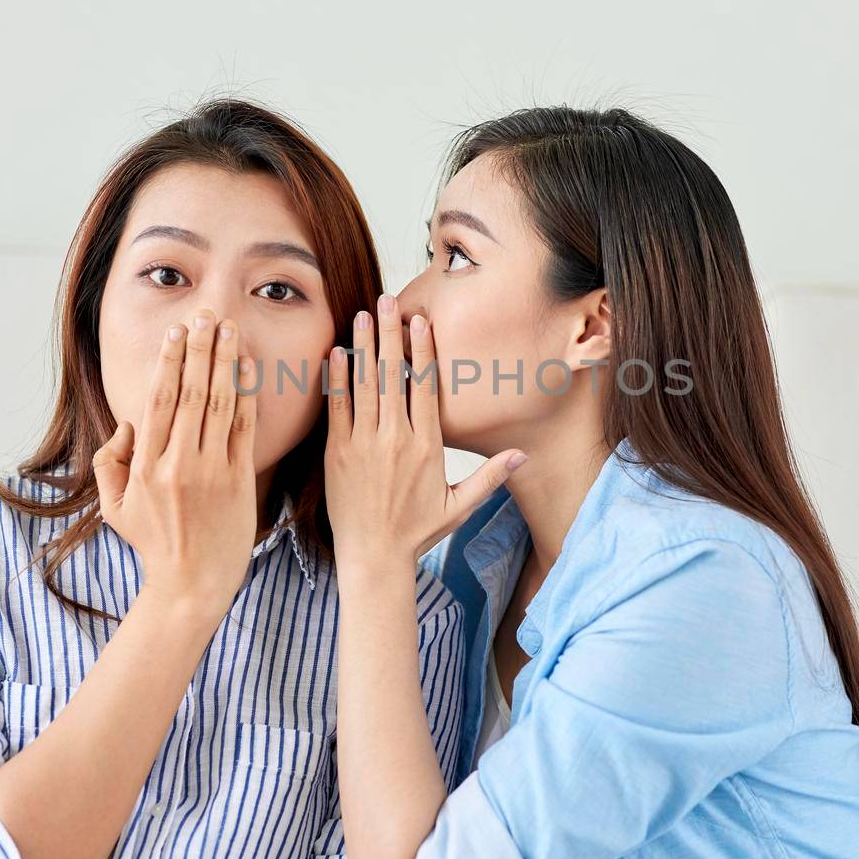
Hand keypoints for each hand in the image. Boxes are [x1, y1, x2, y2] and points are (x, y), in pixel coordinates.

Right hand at [92, 311, 259, 603]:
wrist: (192, 585)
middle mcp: (177, 464)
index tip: (178, 332)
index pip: (159, 401)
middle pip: (190, 393)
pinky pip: (244, 428)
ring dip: (225, 361)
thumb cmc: (154, 544)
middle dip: (199, 349)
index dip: (170, 362)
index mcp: (145, 466)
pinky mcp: (239, 480)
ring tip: (229, 329)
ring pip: (219, 403)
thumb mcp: (114, 508)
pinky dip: (247, 394)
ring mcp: (210, 471)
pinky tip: (249, 367)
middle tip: (206, 315)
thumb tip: (126, 425)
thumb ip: (109, 464)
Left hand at [324, 293, 526, 580]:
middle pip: (395, 375)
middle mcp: (396, 439)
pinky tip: (337, 352)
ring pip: (365, 385)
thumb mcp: (459, 506)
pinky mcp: (338, 453)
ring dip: (364, 347)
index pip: (425, 387)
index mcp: (427, 446)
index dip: (423, 350)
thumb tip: (522, 455)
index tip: (421, 321)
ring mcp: (364, 444)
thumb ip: (489, 477)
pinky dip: (337, 379)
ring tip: (363, 315)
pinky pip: (338, 408)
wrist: (375, 557)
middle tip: (387, 301)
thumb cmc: (417, 532)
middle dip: (391, 334)